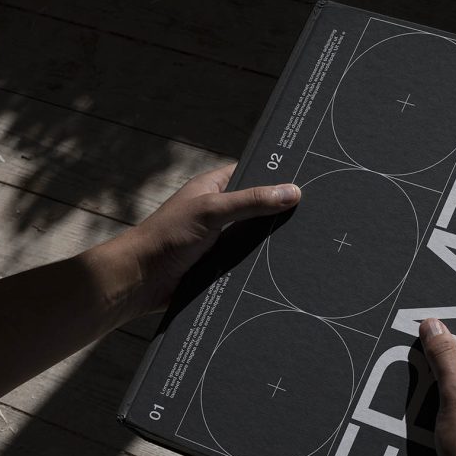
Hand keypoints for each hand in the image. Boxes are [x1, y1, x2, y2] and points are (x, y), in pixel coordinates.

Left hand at [99, 164, 299, 318]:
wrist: (140, 281)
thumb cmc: (166, 237)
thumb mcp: (211, 211)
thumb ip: (251, 201)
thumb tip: (292, 191)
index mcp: (214, 188)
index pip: (253, 174)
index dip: (277, 176)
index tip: (308, 179)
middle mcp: (220, 212)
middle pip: (260, 208)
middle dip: (281, 213)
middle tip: (315, 214)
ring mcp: (221, 239)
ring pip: (257, 237)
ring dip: (273, 242)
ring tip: (309, 241)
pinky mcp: (222, 265)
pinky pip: (250, 261)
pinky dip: (263, 264)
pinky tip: (286, 267)